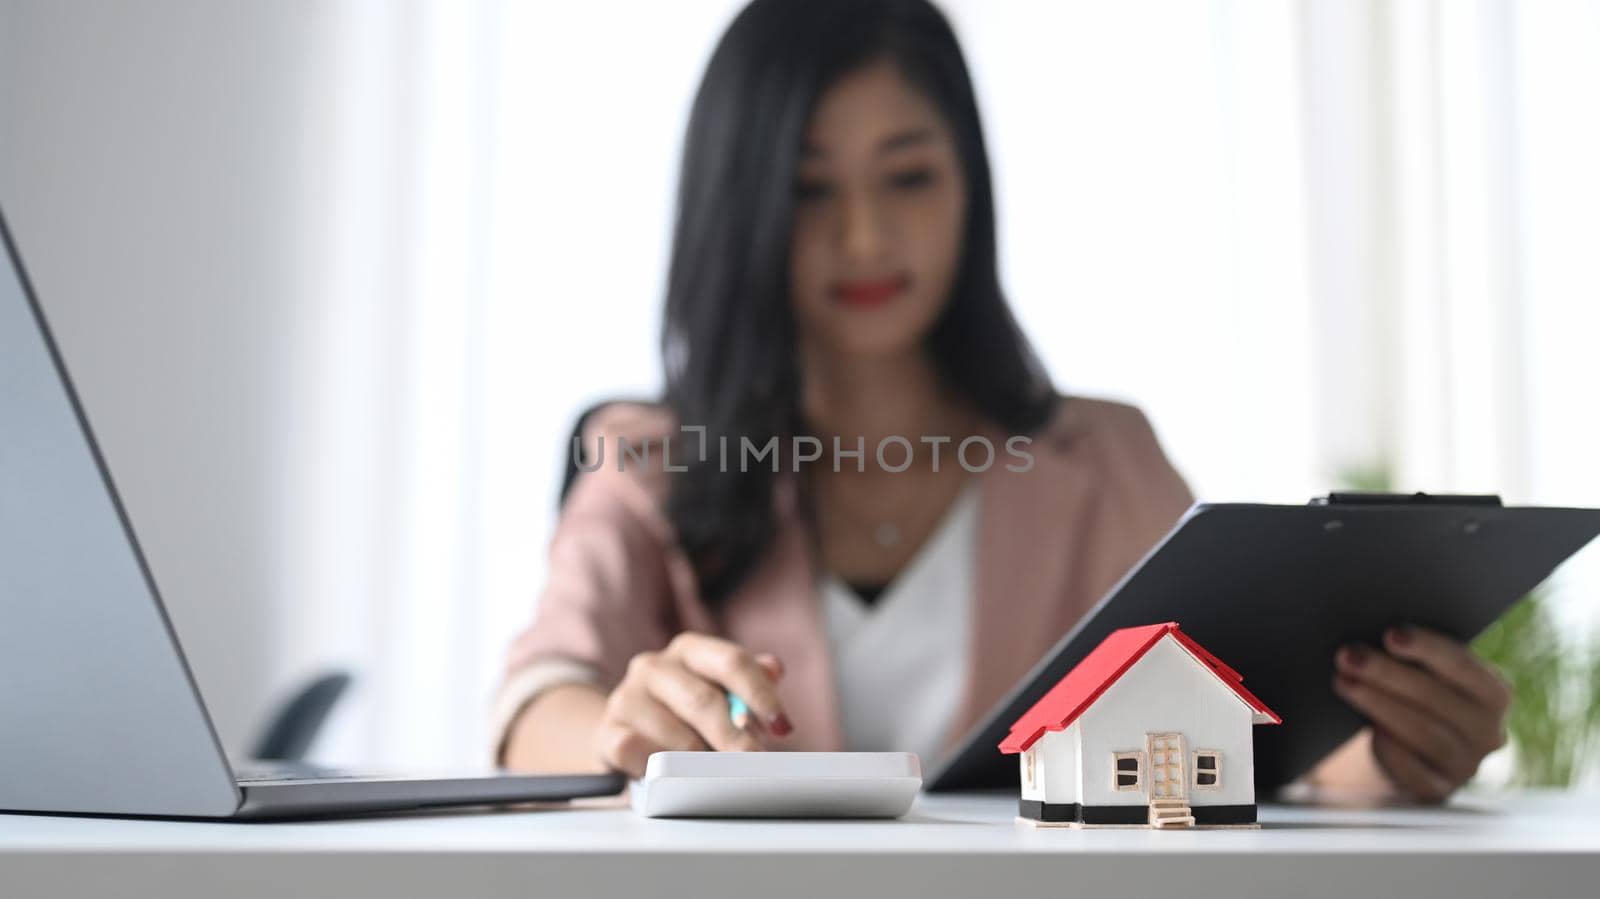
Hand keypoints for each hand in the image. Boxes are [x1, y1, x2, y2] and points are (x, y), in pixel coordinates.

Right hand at [594, 632, 792, 777]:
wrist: (626, 735)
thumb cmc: (683, 715)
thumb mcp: (719, 692)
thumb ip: (748, 682)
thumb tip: (774, 669)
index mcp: (689, 650)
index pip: (730, 661)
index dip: (760, 694)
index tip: (781, 726)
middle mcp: (654, 666)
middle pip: (704, 701)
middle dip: (736, 738)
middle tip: (754, 764)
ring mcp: (626, 698)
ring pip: (677, 737)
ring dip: (701, 763)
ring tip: (714, 775)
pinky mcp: (607, 733)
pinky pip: (640, 754)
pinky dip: (661, 769)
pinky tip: (672, 776)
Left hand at [1333, 625, 1510, 801]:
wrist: (1404, 750)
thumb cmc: (1413, 698)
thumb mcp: (1426, 676)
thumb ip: (1416, 659)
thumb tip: (1377, 641)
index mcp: (1494, 695)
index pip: (1465, 667)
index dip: (1428, 648)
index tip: (1390, 635)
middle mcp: (1489, 733)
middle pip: (1437, 698)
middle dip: (1387, 674)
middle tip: (1348, 656)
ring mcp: (1465, 766)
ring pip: (1424, 733)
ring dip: (1379, 704)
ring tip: (1343, 682)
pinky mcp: (1437, 791)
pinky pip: (1413, 771)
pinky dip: (1390, 748)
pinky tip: (1369, 730)